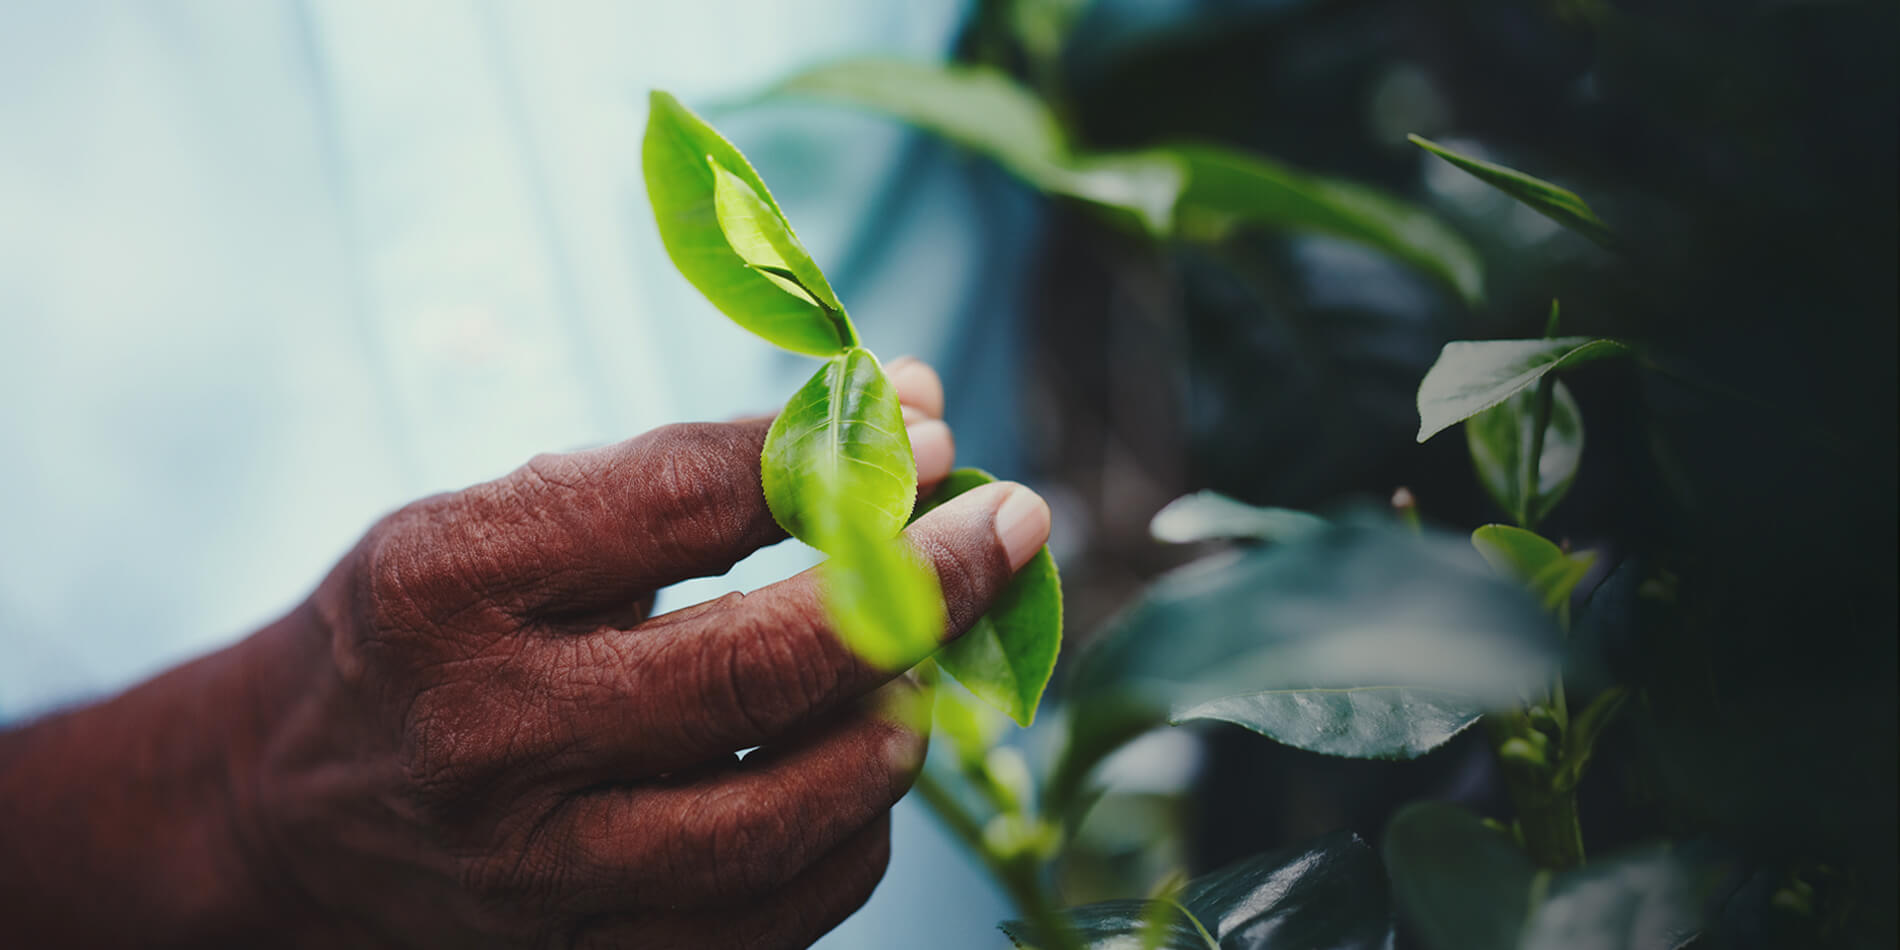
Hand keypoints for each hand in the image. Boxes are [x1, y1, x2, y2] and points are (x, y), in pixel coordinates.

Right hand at [0, 360, 1051, 948]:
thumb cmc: (419, 629)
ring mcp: (533, 871)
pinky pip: (773, 917)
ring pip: (779, 821)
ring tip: (932, 660)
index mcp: (450, 583)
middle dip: (918, 587)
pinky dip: (850, 837)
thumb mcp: (500, 516)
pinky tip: (864, 764)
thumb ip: (687, 473)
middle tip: (1009, 526)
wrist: (286, 805)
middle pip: (752, 672)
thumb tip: (903, 415)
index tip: (932, 427)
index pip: (681, 504)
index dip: (834, 460)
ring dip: (895, 725)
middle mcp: (488, 735)